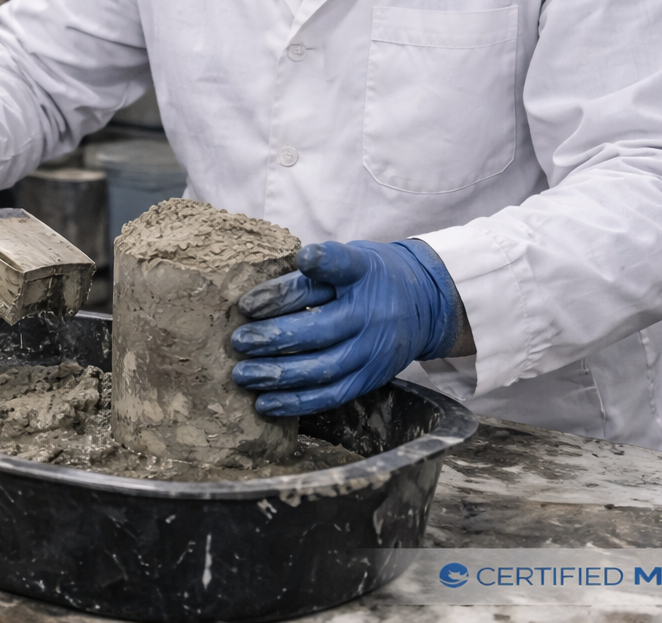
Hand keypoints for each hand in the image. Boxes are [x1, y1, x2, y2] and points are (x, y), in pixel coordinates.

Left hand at [229, 240, 461, 415]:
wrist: (424, 303)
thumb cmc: (370, 277)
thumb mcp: (349, 258)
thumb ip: (312, 269)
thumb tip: (262, 293)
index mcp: (362, 274)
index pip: (325, 275)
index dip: (285, 289)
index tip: (247, 303)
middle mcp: (372, 314)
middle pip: (318, 331)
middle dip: (272, 339)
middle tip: (237, 342)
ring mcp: (374, 350)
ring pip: (323, 370)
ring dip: (278, 376)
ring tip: (243, 375)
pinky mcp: (372, 378)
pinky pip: (333, 395)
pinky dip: (297, 402)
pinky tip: (266, 403)